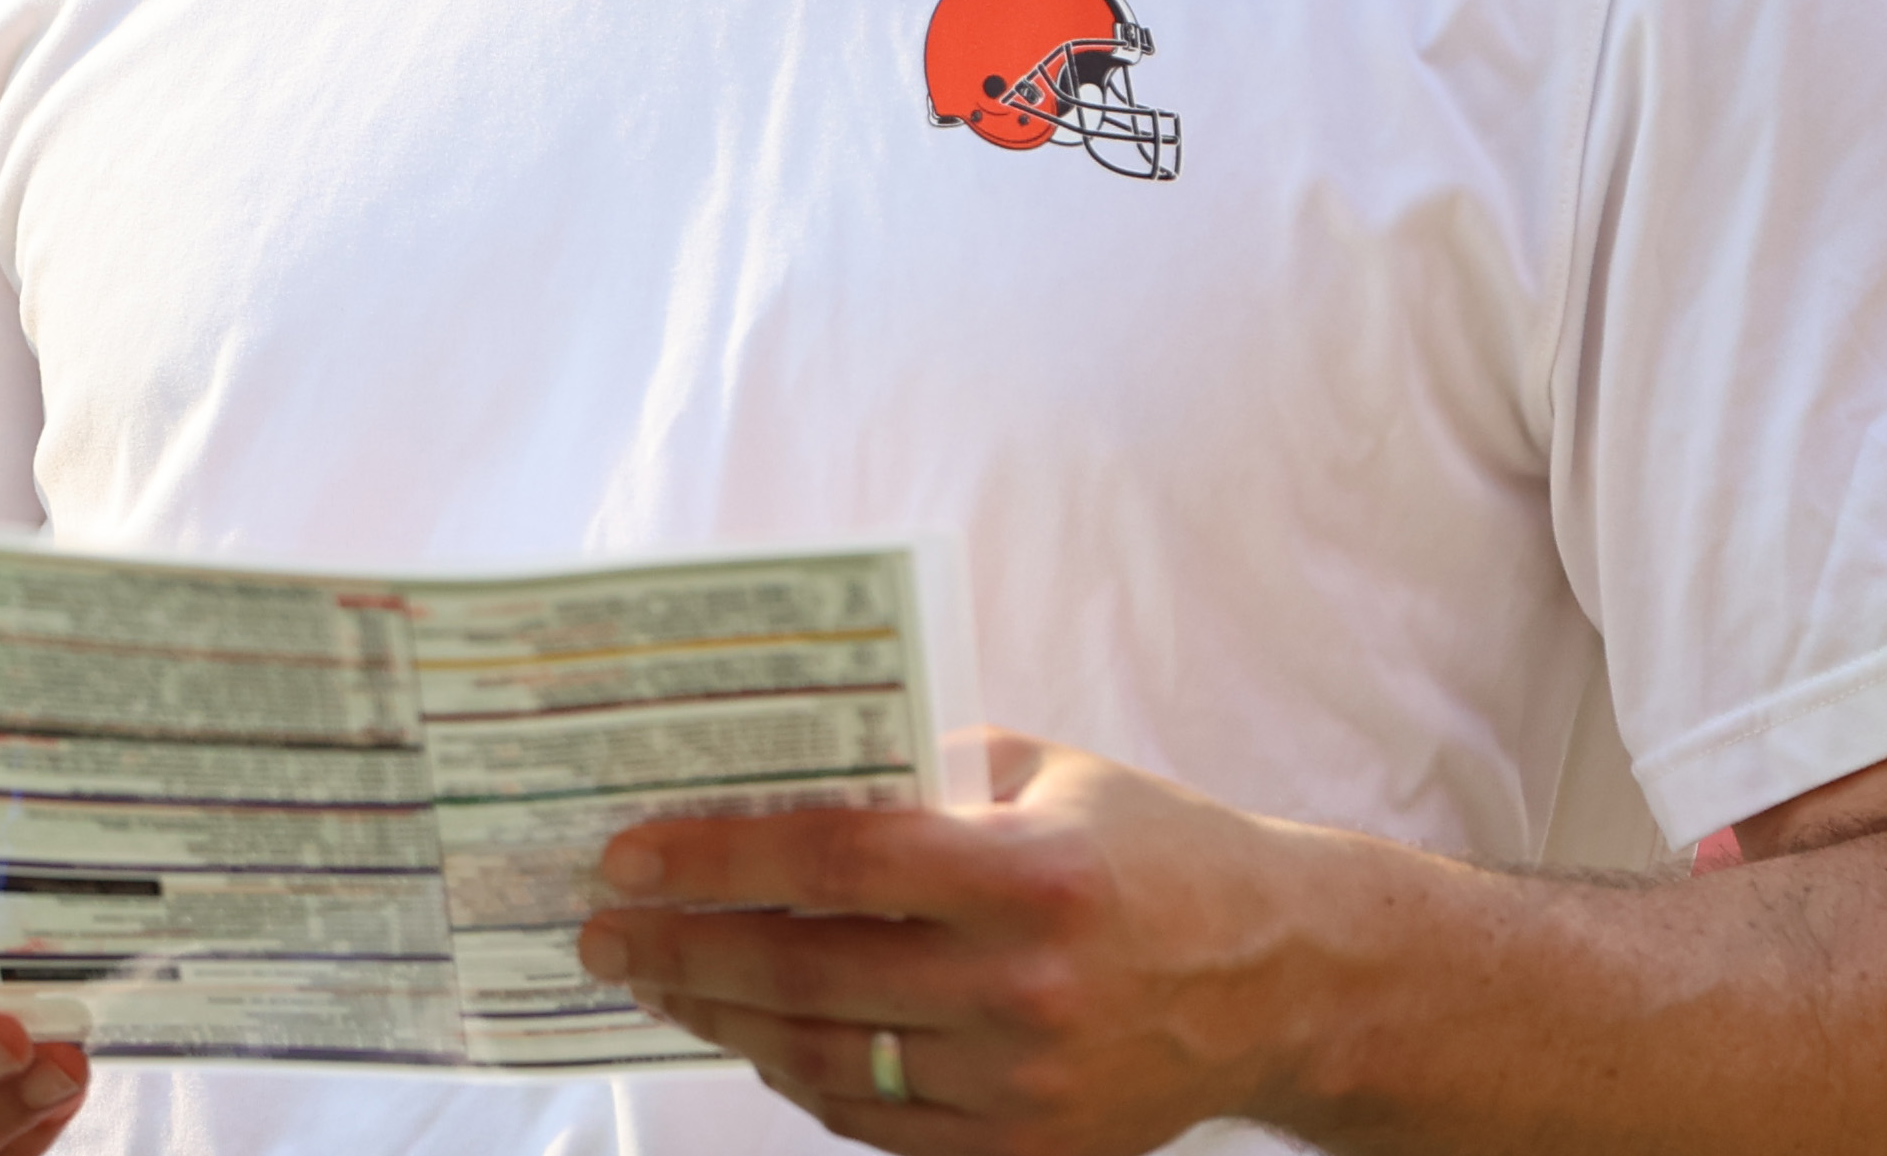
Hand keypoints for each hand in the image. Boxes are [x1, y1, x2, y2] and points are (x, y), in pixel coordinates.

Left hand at [578, 736, 1308, 1153]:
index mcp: (1031, 873)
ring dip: (726, 1022)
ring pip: (829, 1061)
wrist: (1280, 975)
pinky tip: (760, 1037)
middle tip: (606, 934)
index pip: (835, 863)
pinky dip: (806, 1079)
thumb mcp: (1048, 770)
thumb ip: (923, 768)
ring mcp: (1027, 1085)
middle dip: (684, 952)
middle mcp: (1025, 989)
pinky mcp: (1029, 1152)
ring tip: (664, 982)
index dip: (718, 860)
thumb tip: (780, 772)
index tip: (631, 856)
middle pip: (808, 975)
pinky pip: (879, 1123)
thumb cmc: (1152, 848)